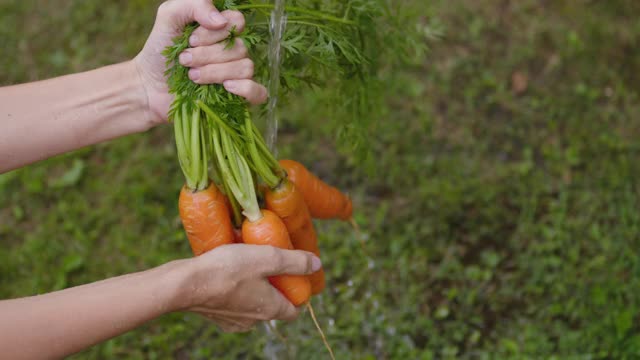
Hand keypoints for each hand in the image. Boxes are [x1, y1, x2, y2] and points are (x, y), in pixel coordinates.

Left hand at [134, 0, 267, 125]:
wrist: (149, 87)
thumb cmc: (160, 52)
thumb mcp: (169, 18)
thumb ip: (193, 5)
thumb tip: (221, 21)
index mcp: (222, 30)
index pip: (237, 22)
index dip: (215, 32)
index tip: (191, 40)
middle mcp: (233, 51)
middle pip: (240, 47)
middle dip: (207, 55)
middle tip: (184, 60)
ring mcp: (237, 75)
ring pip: (245, 68)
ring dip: (215, 72)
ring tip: (192, 77)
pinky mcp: (237, 98)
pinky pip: (259, 92)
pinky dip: (245, 89)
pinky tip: (225, 87)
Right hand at [175, 244, 321, 332]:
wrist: (184, 284)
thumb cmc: (228, 269)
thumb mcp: (268, 258)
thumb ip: (294, 262)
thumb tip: (317, 264)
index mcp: (270, 309)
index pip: (294, 310)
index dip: (298, 293)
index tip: (294, 276)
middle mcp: (253, 320)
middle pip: (273, 306)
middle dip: (274, 287)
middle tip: (270, 264)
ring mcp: (232, 321)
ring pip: (252, 304)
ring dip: (253, 287)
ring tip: (248, 264)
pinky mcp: (214, 315)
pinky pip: (232, 303)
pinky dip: (234, 290)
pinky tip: (227, 272)